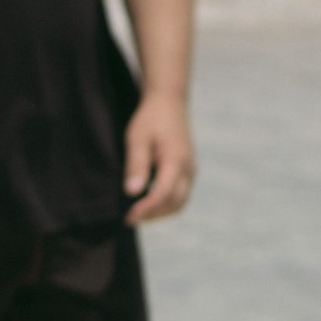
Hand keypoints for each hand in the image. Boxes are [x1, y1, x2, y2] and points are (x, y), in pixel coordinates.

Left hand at [123, 98, 196, 223]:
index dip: (146, 209)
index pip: (163, 194)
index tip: (130, 217)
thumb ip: (136, 165)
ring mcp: (190, 170)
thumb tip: (132, 192)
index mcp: (176, 160)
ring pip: (180, 202)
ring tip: (139, 214)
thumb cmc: (151, 118)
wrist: (169, 101)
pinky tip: (149, 202)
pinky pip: (180, 195)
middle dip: (153, 215)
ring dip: (160, 212)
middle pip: (175, 204)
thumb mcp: (137, 138)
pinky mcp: (188, 170)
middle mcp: (188, 169)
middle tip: (130, 219)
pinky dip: (166, 204)